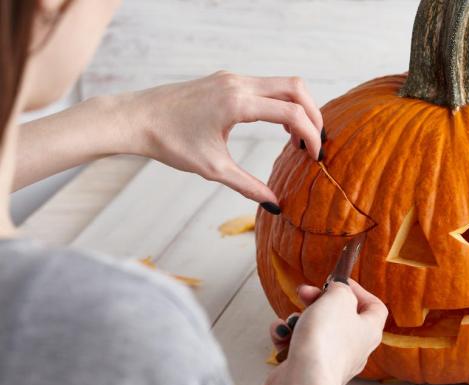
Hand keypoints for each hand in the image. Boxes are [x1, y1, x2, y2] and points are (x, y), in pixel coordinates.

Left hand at [118, 71, 323, 208]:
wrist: (135, 118)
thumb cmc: (169, 142)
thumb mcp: (212, 169)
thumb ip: (248, 186)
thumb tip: (274, 205)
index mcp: (237, 103)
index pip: (291, 113)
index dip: (310, 135)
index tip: (315, 156)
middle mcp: (238, 83)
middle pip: (296, 88)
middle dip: (313, 114)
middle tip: (315, 142)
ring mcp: (232, 78)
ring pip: (282, 83)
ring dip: (297, 107)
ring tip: (296, 138)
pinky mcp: (225, 79)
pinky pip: (265, 85)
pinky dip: (280, 103)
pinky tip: (276, 126)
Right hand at [265, 280, 387, 384]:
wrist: (304, 381)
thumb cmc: (326, 342)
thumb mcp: (339, 298)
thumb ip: (341, 288)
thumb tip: (338, 288)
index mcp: (368, 331)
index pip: (374, 307)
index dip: (358, 291)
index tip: (339, 282)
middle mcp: (353, 347)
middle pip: (338, 315)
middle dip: (318, 300)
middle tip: (305, 292)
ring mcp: (329, 359)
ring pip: (314, 329)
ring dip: (298, 318)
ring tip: (293, 320)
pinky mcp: (307, 368)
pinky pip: (296, 345)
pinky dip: (286, 336)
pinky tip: (282, 334)